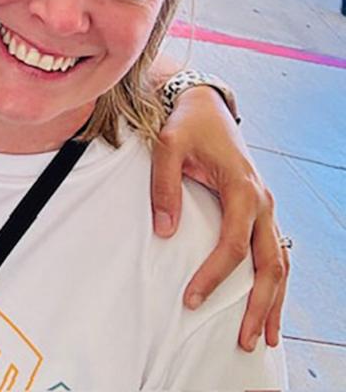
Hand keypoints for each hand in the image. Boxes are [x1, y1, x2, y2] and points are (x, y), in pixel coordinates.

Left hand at [150, 87, 288, 351]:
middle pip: (270, 264)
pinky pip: (275, 250)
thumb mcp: (168, 145)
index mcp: (242, 188)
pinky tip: (267, 302)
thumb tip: (165, 231)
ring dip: (274, 300)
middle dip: (260, 305)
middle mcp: (262, 201)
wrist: (206, 104)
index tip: (192, 299)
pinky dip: (275, 280)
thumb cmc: (187, 124)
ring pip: (280, 261)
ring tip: (264, 336)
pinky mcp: (260, 209)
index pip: (233, 245)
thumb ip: (164, 186)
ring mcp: (266, 206)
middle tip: (246, 340)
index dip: (213, 275)